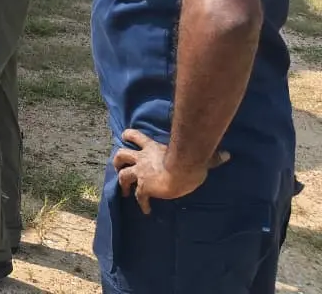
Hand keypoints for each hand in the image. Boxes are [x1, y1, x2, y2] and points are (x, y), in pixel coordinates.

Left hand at [112, 129, 230, 214]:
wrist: (182, 171)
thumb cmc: (190, 161)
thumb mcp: (197, 156)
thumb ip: (210, 156)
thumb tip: (227, 155)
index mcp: (153, 147)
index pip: (135, 136)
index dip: (129, 136)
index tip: (126, 138)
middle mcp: (143, 158)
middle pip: (122, 154)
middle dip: (118, 161)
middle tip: (118, 167)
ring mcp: (142, 173)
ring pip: (122, 174)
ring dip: (121, 182)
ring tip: (123, 191)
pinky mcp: (144, 187)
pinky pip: (138, 196)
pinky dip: (141, 203)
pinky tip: (145, 210)